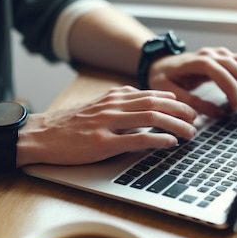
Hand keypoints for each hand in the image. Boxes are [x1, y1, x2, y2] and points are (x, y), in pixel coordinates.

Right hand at [18, 86, 196, 165]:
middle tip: (197, 120)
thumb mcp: (95, 108)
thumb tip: (143, 109)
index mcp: (113, 97)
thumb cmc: (67, 125)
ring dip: (176, 125)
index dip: (174, 101)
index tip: (188, 108)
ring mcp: (107, 123)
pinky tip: (170, 142)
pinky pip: (136, 138)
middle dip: (182, 111)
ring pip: (151, 117)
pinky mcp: (101, 143)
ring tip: (190, 133)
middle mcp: (113, 106)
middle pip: (156, 103)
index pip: (151, 94)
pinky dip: (157, 139)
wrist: (39, 135)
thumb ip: (118, 106)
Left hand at [148, 47, 236, 120]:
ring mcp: (221, 54)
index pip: (222, 72)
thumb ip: (190, 103)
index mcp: (198, 61)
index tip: (236, 109)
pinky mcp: (226, 58)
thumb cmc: (163, 78)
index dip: (232, 91)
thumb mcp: (169, 92)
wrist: (161, 63)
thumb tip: (218, 114)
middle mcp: (213, 54)